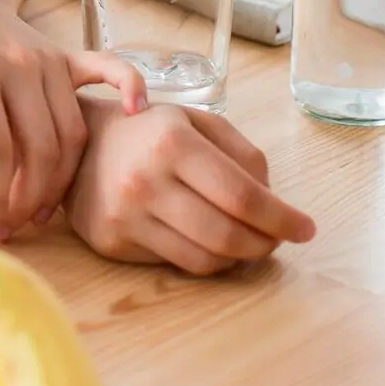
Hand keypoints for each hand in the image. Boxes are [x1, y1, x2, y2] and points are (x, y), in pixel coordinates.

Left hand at [0, 0, 148, 242]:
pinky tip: (134, 114)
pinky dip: (128, 88)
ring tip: (38, 210)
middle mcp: (17, 65)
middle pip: (40, 148)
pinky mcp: (65, 55)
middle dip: (28, 199)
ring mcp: (47, 58)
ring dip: (61, 179)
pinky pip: (108, 71)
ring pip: (71, 132)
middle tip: (12, 228)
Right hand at [63, 98, 316, 274]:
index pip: (242, 195)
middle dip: (265, 244)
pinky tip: (211, 245)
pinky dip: (206, 260)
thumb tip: (273, 201)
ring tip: (249, 244)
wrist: (78, 145)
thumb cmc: (148, 131)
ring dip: (239, 257)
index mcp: (172, 142)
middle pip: (227, 235)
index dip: (281, 218)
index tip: (305, 228)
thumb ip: (242, 153)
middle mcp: (145, 180)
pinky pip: (176, 264)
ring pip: (205, 259)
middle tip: (278, 240)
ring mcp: (125, 215)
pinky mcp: (112, 242)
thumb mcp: (196, 121)